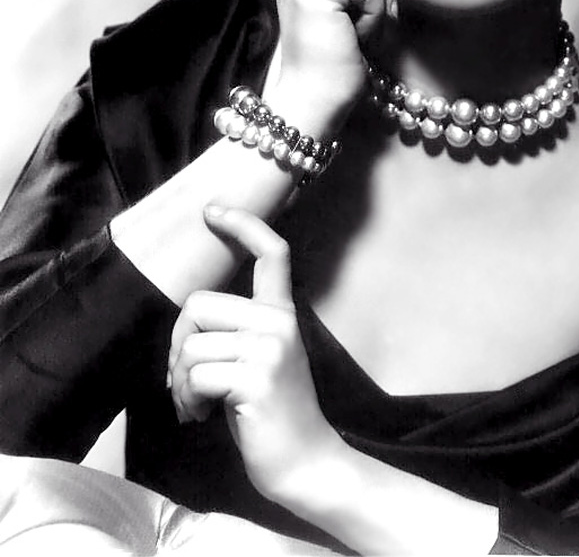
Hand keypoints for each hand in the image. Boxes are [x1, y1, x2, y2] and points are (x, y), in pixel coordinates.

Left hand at [167, 206, 342, 501]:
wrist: (305, 462)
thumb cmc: (274, 412)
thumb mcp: (261, 358)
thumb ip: (237, 330)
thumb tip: (186, 325)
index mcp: (283, 312)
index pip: (271, 252)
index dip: (242, 224)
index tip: (212, 210)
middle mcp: (278, 322)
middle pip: (198, 305)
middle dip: (178, 343)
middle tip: (186, 379)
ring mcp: (268, 349)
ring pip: (189, 344)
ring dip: (179, 381)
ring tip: (196, 403)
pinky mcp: (254, 379)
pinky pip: (194, 375)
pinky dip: (186, 400)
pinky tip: (200, 416)